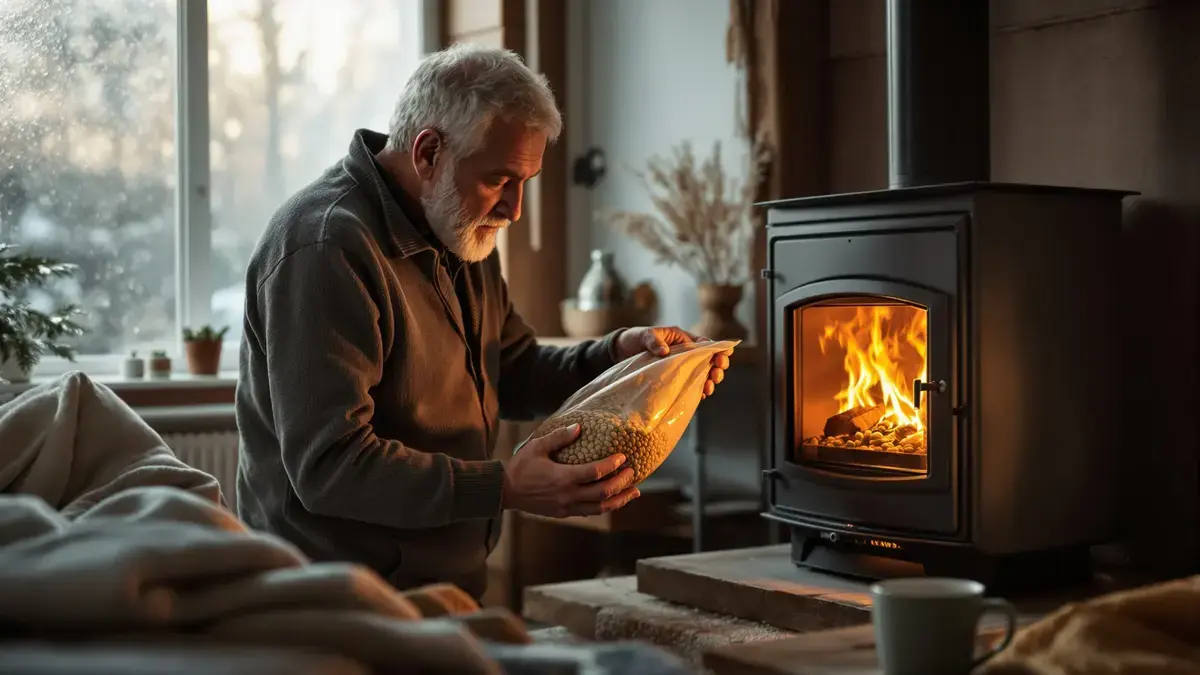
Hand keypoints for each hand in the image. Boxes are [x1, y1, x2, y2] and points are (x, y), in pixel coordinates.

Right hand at [502, 424, 640, 517]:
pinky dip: (604, 507)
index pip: (595, 472)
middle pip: (603, 492)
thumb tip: (579, 427)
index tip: (623, 457)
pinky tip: (613, 500)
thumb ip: (559, 437)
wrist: (505, 491)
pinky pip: (589, 512)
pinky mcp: (564, 513)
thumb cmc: (521, 466)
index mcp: (563, 477)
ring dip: (619, 500)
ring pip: (600, 508)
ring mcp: (567, 507)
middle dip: (622, 482)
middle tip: (633, 472)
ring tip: (634, 492)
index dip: (612, 465)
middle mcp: (568, 495)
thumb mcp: (538, 446)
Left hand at [614, 326, 732, 397]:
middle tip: (717, 374)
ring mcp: (681, 368)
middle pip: (708, 361)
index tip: (724, 356)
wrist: (620, 353)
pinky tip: (702, 395)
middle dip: (717, 367)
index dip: (717, 349)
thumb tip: (665, 351)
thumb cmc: (635, 339)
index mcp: (682, 339)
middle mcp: (685, 354)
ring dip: (710, 381)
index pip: (705, 344)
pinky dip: (698, 390)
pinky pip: (690, 385)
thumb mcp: (644, 335)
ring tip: (710, 386)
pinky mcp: (674, 380)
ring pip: (702, 374)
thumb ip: (654, 340)